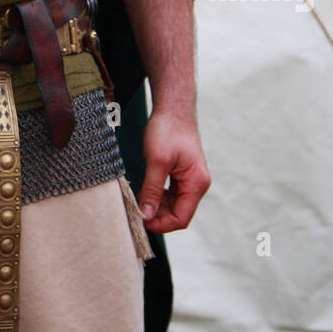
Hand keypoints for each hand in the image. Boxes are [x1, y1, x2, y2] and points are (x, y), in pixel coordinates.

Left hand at [137, 110, 209, 234]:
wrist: (173, 107)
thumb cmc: (167, 130)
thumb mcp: (157, 160)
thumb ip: (152, 190)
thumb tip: (146, 215)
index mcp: (196, 183)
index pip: (181, 217)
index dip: (161, 224)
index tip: (141, 219)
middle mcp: (197, 185)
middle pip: (178, 213)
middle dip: (157, 216)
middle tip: (136, 210)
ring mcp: (190, 180)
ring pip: (173, 205)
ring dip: (156, 207)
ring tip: (138, 200)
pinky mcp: (181, 175)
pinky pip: (170, 194)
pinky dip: (157, 197)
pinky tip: (144, 192)